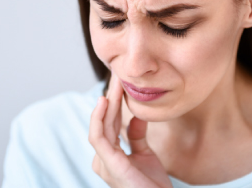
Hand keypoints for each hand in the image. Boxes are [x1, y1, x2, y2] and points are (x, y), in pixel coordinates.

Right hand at [89, 72, 171, 187]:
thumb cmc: (152, 185)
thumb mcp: (145, 155)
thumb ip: (137, 136)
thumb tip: (136, 116)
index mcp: (109, 156)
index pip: (109, 123)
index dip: (114, 102)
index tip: (121, 82)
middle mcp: (102, 159)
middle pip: (104, 121)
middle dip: (110, 96)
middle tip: (117, 74)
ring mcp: (103, 163)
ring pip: (100, 125)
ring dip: (107, 102)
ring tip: (114, 83)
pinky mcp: (109, 165)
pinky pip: (98, 137)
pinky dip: (99, 118)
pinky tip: (105, 101)